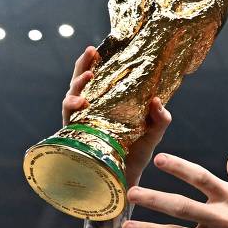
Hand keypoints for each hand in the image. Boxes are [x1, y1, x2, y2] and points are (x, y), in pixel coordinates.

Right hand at [62, 46, 171, 187]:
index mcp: (108, 103)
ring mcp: (81, 121)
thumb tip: (157, 101)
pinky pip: (67, 117)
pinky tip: (81, 104)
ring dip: (77, 84)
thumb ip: (160, 118)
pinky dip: (71, 107)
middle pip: (81, 81)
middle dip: (83, 65)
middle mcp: (92, 109)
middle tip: (90, 52)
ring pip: (71, 95)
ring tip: (88, 77)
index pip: (101, 78)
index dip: (98, 62)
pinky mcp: (74, 135)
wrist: (125, 180)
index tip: (100, 47)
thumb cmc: (137, 154)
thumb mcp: (153, 133)